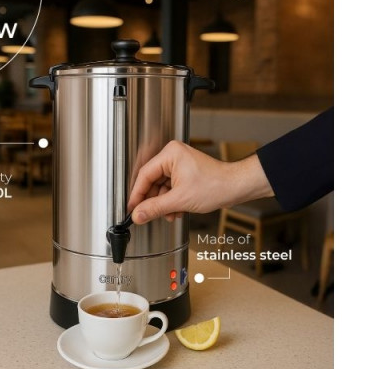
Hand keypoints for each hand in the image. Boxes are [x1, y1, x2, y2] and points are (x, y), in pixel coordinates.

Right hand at [127, 141, 273, 223]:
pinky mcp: (185, 174)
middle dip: (154, 201)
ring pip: (161, 188)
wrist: (236, 188)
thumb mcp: (180, 200)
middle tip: (148, 215)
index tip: (132, 208)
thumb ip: (155, 208)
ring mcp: (180, 165)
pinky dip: (172, 201)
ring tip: (170, 214)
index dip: (137, 194)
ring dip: (164, 204)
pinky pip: (171, 189)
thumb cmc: (215, 185)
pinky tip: (177, 210)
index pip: (145, 175)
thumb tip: (138, 214)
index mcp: (170, 154)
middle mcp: (173, 156)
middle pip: (152, 182)